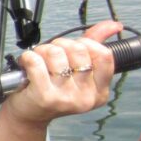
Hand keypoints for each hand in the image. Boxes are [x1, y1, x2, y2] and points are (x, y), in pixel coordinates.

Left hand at [6, 20, 120, 125]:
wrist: (28, 115)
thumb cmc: (51, 88)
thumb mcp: (76, 69)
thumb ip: (95, 44)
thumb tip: (114, 25)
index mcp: (99, 91)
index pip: (104, 55)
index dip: (86, 44)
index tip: (72, 50)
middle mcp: (86, 98)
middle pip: (78, 50)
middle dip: (59, 45)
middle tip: (50, 56)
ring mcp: (66, 99)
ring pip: (56, 53)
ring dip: (42, 51)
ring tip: (38, 62)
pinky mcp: (45, 97)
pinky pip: (36, 62)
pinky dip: (28, 57)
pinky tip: (27, 65)